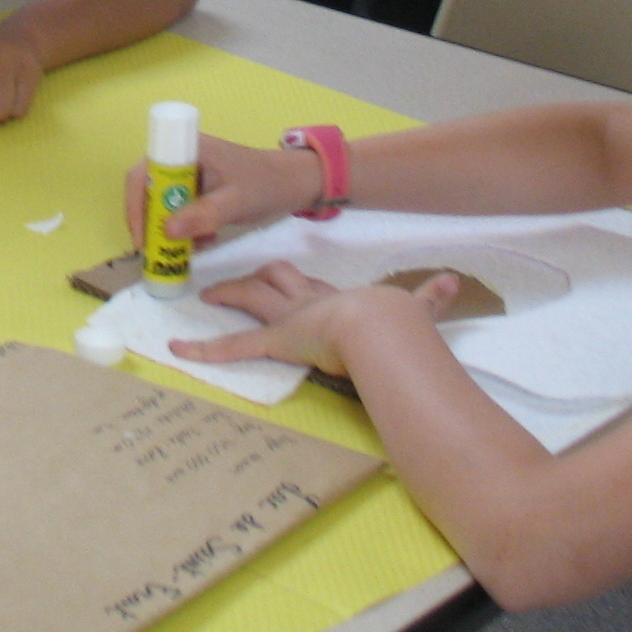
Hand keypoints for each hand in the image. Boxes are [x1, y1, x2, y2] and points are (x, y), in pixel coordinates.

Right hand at [120, 130, 326, 249]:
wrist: (296, 184)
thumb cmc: (266, 184)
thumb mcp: (235, 201)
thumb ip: (204, 215)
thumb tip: (166, 231)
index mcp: (186, 150)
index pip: (142, 175)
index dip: (135, 207)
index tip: (143, 239)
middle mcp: (181, 160)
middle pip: (148, 192)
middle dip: (152, 224)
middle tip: (158, 252)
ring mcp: (189, 176)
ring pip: (162, 205)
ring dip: (169, 230)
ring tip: (186, 251)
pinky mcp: (199, 191)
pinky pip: (179, 212)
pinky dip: (185, 231)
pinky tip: (203, 242)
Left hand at [167, 261, 460, 378]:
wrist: (381, 325)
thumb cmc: (397, 321)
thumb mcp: (418, 307)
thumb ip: (432, 298)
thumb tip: (454, 281)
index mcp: (336, 298)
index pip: (306, 284)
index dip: (293, 282)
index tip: (284, 279)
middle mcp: (308, 301)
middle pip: (273, 280)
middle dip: (251, 280)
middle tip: (231, 284)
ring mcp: (289, 318)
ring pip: (250, 299)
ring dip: (227, 297)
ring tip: (205, 297)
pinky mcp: (277, 340)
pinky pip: (234, 347)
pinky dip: (204, 351)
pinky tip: (177, 352)